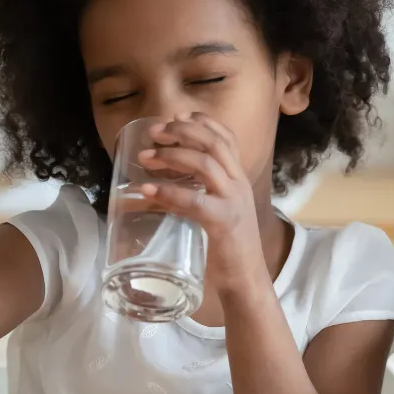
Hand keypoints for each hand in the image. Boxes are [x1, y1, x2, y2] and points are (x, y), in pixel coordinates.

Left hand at [134, 113, 262, 292]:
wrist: (247, 278)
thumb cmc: (228, 247)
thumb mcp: (218, 211)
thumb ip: (199, 194)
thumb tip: (162, 184)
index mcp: (238, 179)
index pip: (227, 139)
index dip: (202, 122)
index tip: (177, 116)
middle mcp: (238, 184)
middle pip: (214, 143)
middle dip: (182, 131)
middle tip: (155, 132)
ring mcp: (233, 202)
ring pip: (206, 164)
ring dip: (172, 156)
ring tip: (146, 157)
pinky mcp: (223, 222)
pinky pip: (194, 201)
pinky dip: (168, 192)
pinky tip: (148, 190)